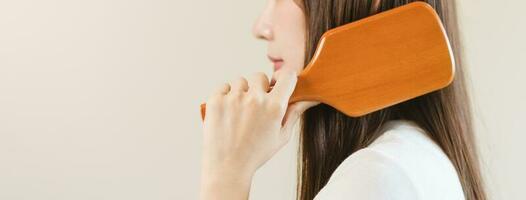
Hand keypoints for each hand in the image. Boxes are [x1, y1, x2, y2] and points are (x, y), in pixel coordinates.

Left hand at [199, 69, 317, 199]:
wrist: (227, 167)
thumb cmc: (256, 154)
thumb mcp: (281, 136)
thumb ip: (294, 113)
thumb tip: (309, 99)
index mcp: (274, 107)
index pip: (287, 76)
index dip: (284, 78)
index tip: (280, 83)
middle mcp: (255, 99)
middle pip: (260, 76)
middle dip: (259, 88)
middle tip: (255, 106)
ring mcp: (234, 98)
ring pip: (240, 81)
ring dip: (241, 92)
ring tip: (239, 112)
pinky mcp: (216, 100)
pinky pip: (224, 87)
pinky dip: (225, 96)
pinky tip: (228, 112)